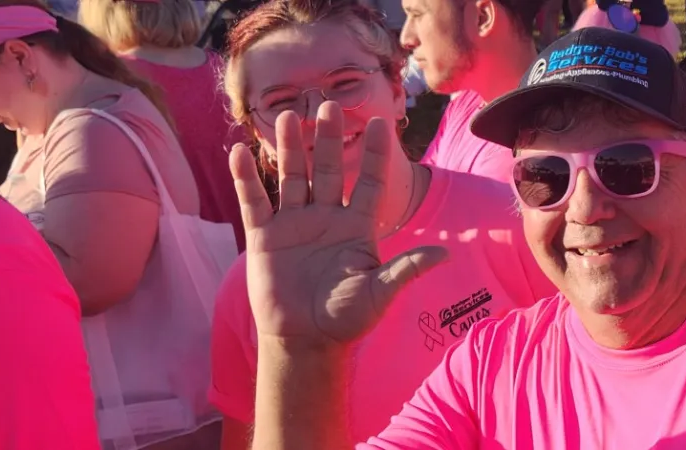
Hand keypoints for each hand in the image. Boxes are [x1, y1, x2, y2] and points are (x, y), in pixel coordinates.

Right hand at [231, 102, 447, 346]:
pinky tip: (239, 151)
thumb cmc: (346, 319)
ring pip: (293, 177)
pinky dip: (246, 178)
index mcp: (357, 227)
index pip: (371, 182)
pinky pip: (255, 200)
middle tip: (329, 104)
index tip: (380, 123)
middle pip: (329, 170)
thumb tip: (446, 255)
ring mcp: (295, 225)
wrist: (305, 341)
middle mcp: (327, 218)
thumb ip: (407, 269)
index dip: (376, 154)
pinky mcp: (265, 236)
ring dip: (291, 148)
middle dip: (330, 139)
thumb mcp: (380, 293)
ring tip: (289, 116)